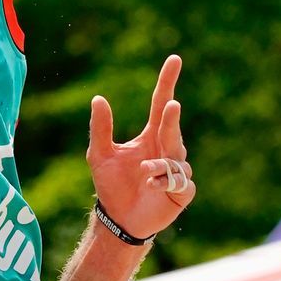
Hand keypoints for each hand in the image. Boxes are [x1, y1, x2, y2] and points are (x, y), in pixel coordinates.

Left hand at [89, 55, 194, 240]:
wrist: (119, 220)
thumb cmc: (111, 187)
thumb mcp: (100, 155)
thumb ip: (100, 128)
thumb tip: (98, 98)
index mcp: (150, 136)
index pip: (161, 103)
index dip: (167, 81)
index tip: (174, 59)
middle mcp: (166, 149)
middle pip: (172, 127)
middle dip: (171, 119)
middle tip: (170, 106)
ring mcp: (176, 170)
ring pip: (177, 157)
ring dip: (161, 162)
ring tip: (144, 171)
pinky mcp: (181, 192)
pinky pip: (180, 181)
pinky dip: (166, 181)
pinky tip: (152, 184)